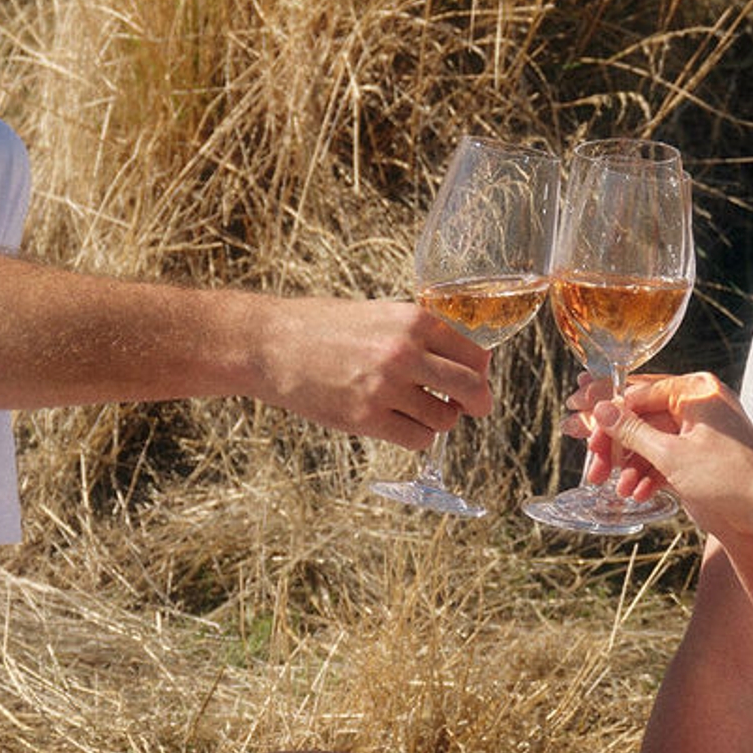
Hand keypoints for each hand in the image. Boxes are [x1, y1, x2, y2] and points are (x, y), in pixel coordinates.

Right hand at [257, 297, 496, 443]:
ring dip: (439, 419)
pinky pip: (417, 438)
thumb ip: (419, 334)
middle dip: (478, 402)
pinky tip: (400, 423)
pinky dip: (416, 435)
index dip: (480, 370)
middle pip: (471, 387)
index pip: (474, 352)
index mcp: (413, 321)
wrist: (271, 344)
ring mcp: (386, 387)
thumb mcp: (379, 315)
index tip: (476, 378)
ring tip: (418, 410)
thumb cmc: (324, 327)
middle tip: (475, 407)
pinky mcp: (366, 418)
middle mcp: (405, 353)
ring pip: (445, 418)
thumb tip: (463, 360)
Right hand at [592, 373, 752, 524]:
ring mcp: (702, 430)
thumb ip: (632, 431)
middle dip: (614, 443)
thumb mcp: (671, 454)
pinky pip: (668, 457)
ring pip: (652, 440)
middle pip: (641, 416)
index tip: (573, 412)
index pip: (637, 391)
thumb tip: (600, 408)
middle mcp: (699, 404)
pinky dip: (651, 474)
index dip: (603, 405)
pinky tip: (636, 494)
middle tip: (589, 460)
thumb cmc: (729, 477)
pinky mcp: (704, 455)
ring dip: (630, 464)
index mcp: (695, 391)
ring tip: (610, 486)